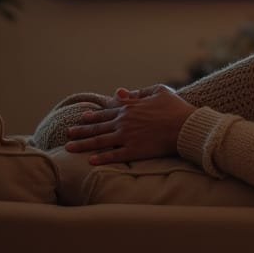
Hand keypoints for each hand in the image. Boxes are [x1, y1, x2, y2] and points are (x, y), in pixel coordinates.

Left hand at [65, 84, 196, 165]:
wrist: (185, 126)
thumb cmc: (175, 108)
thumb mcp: (159, 91)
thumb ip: (138, 92)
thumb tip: (120, 92)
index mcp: (129, 107)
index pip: (107, 111)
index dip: (93, 115)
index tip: (83, 117)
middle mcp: (124, 122)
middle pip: (98, 127)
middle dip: (81, 130)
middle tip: (68, 132)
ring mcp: (127, 137)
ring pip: (100, 141)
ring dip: (83, 144)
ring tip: (69, 147)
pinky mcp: (133, 151)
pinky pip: (114, 156)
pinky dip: (101, 158)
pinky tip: (91, 161)